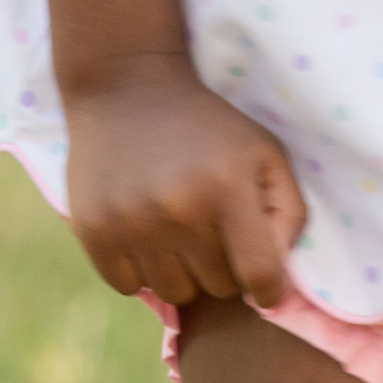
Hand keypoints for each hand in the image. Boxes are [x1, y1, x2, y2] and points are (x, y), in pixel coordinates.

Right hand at [62, 55, 306, 309]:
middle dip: (225, 266)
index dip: (270, 291)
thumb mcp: (264, 150)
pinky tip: (146, 231)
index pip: (259, 274)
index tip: (267, 290)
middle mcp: (181, 210)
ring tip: (179, 229)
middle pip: (218, 286)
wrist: (130, 90)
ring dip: (183, 270)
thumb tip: (279, 275)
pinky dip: (142, 269)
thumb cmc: (210, 127)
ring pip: (175, 292)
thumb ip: (288, 210)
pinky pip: (130, 287)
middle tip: (215, 230)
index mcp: (229, 187)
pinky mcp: (94, 232)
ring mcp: (133, 224)